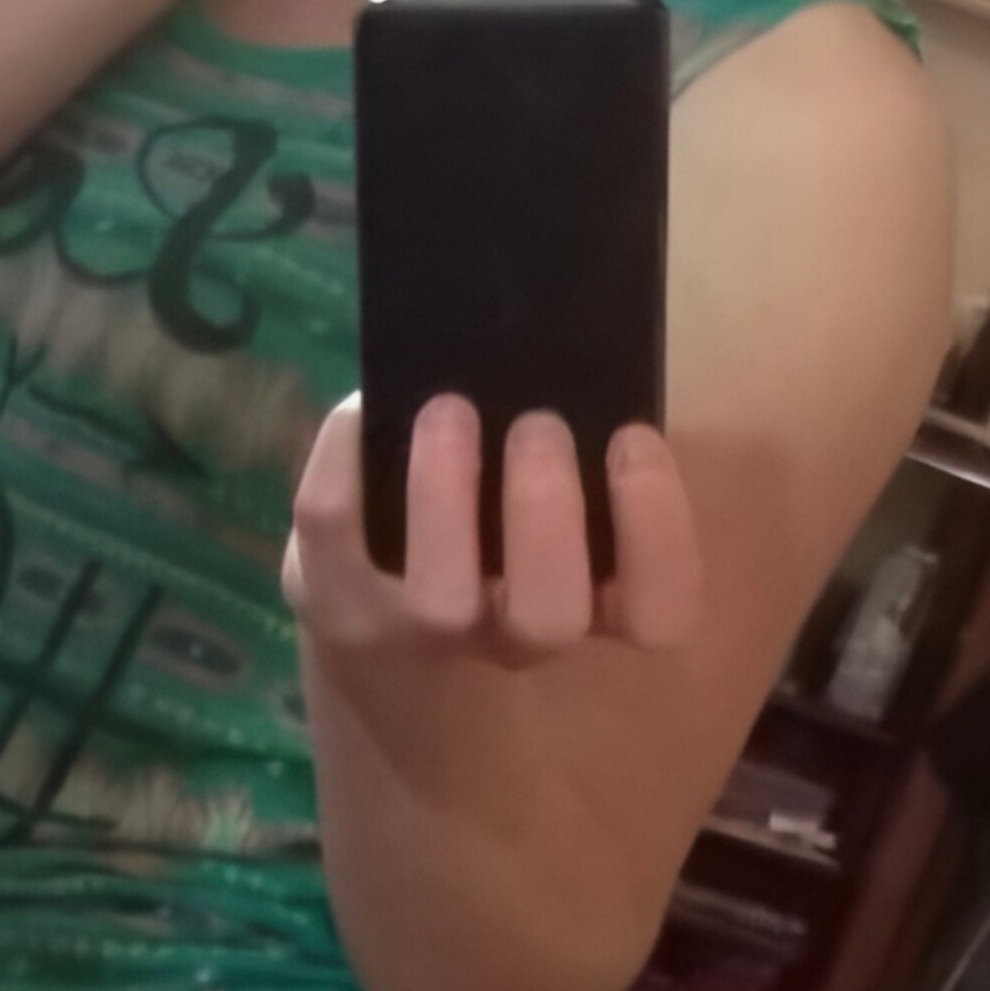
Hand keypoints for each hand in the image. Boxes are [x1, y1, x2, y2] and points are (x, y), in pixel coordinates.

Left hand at [286, 395, 703, 668]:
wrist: (378, 631)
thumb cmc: (499, 536)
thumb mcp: (556, 506)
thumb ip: (580, 456)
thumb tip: (564, 351)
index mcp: (589, 609)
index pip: (658, 615)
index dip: (656, 530)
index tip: (630, 440)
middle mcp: (509, 640)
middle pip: (547, 618)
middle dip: (545, 509)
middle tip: (537, 425)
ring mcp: (414, 635)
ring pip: (438, 600)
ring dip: (446, 492)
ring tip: (448, 409)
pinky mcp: (331, 600)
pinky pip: (336, 530)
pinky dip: (346, 454)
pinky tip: (366, 408)